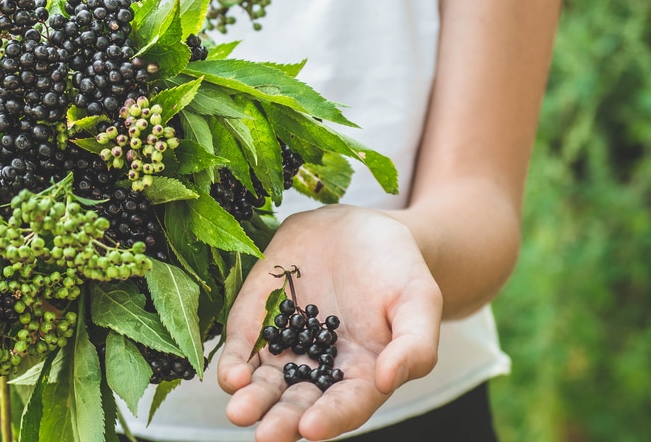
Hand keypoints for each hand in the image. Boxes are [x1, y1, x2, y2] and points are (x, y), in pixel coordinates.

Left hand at [217, 204, 442, 441]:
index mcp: (362, 376)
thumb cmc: (396, 268)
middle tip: (267, 435)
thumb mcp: (419, 300)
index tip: (312, 427)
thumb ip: (414, 345)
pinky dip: (234, 365)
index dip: (330, 419)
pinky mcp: (256, 323)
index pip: (345, 406)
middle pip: (297, 405)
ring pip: (264, 386)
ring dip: (251, 401)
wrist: (357, 228)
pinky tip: (231, 376)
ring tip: (239, 411)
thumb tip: (388, 380)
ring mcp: (284, 348)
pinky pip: (242, 350)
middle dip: (281, 421)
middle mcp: (318, 371)